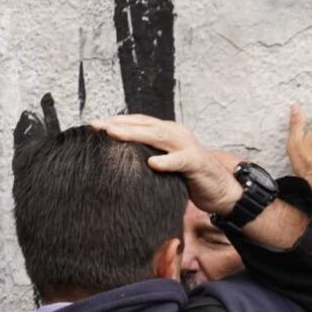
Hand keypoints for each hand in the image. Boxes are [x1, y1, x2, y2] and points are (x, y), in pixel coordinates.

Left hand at [91, 115, 242, 215]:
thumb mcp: (163, 164)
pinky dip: (167, 160)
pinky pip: (181, 160)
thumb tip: (115, 161)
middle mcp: (176, 134)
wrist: (220, 190)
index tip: (92, 124)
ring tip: (113, 134)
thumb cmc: (187, 178)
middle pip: (144, 125)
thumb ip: (145, 157)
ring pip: (159, 136)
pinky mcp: (197, 163)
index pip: (138, 122)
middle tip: (96, 126)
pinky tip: (152, 163)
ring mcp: (187, 146)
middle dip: (118, 124)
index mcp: (166, 133)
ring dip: (135, 134)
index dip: (116, 121)